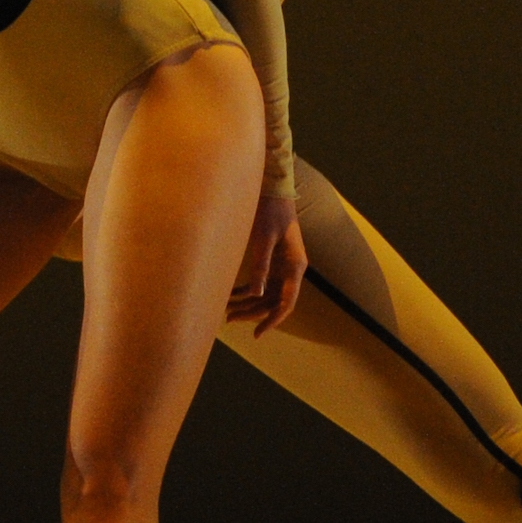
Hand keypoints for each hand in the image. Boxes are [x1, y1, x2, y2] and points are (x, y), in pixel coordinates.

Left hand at [226, 190, 305, 329]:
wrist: (273, 187)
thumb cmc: (270, 209)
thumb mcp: (263, 237)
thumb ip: (261, 265)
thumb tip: (256, 294)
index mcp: (295, 265)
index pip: (286, 303)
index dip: (273, 321)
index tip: (257, 334)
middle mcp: (292, 269)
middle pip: (274, 301)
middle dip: (253, 313)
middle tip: (229, 318)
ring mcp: (282, 265)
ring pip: (266, 294)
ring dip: (248, 303)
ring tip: (226, 309)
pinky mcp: (273, 260)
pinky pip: (262, 282)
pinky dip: (247, 290)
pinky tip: (230, 294)